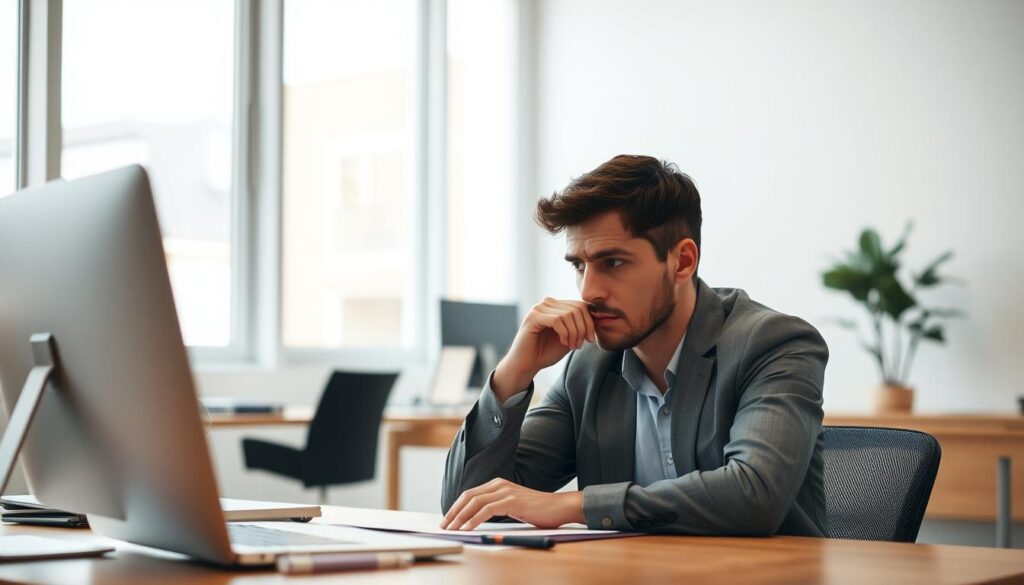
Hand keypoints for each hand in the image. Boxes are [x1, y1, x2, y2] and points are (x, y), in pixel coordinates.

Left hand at [440, 478, 583, 530]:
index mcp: (498, 484)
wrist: (560, 508)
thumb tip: (476, 520)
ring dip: (460, 517)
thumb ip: (497, 508)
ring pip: (475, 502)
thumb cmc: (538, 511)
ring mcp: (506, 491)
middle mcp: (499, 484)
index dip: (456, 506)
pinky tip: (467, 528)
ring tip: (451, 529)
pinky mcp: (512, 501)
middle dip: (453, 511)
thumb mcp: (513, 507)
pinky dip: (473, 519)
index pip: (470, 494)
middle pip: (468, 496)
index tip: (447, 519)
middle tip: (444, 525)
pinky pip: (486, 510)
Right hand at [492, 298, 595, 400]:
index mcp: (556, 306)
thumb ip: (580, 327)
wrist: (527, 365)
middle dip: (584, 329)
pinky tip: (564, 343)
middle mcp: (547, 303)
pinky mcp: (533, 317)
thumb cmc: (546, 352)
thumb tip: (599, 317)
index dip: (590, 322)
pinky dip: (565, 333)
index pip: (581, 305)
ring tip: (572, 346)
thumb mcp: (570, 337)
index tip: (590, 340)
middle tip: (581, 345)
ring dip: (575, 333)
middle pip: (577, 308)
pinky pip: (557, 320)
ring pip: (569, 314)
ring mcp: (539, 308)